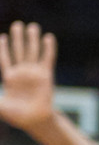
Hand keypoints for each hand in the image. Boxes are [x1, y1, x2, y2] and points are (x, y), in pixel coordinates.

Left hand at [0, 21, 58, 136]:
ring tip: (32, 26)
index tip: (2, 37)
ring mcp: (34, 73)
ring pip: (32, 51)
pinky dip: (48, 48)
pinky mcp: (45, 75)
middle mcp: (22, 72)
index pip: (5, 59)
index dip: (4, 48)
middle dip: (18, 38)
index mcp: (10, 78)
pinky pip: (47, 58)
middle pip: (19, 51)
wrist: (34, 120)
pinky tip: (48, 37)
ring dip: (32, 39)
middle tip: (17, 25)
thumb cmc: (16, 115)